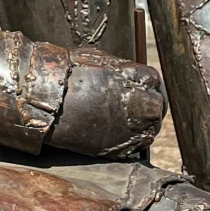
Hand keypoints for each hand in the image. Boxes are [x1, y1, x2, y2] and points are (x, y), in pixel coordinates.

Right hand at [49, 51, 167, 158]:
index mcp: (148, 80)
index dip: (141, 88)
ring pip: (148, 131)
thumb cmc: (75, 74)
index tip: (131, 92)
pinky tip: (110, 133)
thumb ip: (124, 70)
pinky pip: (132, 147)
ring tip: (117, 122)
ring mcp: (138, 131)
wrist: (54, 101)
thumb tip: (127, 75)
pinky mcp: (123, 150)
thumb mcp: (105, 60)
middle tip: (125, 109)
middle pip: (155, 110)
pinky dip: (124, 142)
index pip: (154, 85)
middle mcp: (150, 107)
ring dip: (137, 127)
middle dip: (143, 109)